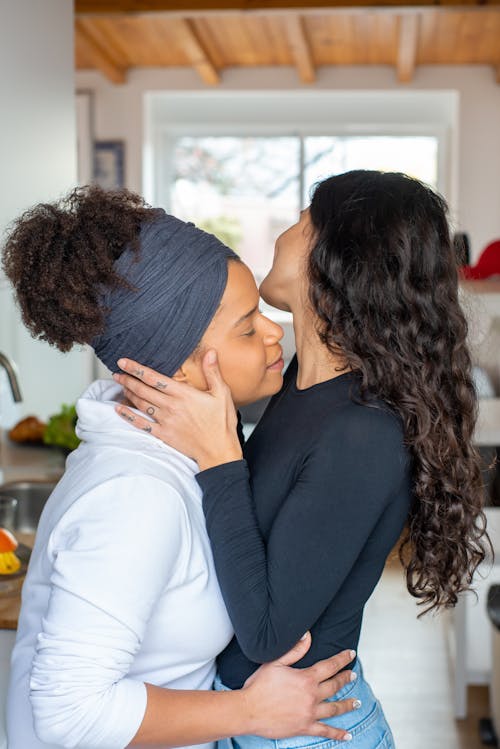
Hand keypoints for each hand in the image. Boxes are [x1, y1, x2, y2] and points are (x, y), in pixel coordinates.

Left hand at [113, 353, 242, 469]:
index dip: (137, 369)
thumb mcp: (222, 394)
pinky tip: (119, 409)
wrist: (218, 451)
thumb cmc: (221, 423)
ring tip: (120, 384)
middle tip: (117, 372)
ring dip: (128, 393)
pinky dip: (128, 416)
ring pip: (141, 404)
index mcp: (183, 395)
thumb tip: (210, 352)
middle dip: (128, 379)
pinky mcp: (163, 434)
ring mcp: (165, 421)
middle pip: (143, 390)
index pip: (155, 378)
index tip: (124, 362)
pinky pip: (141, 424)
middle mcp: (171, 406)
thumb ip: (213, 372)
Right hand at [242, 633, 357, 740]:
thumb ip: (295, 650)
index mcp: (306, 678)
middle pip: (335, 686)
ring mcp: (309, 713)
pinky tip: (347, 735)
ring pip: (334, 708)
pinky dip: (338, 734)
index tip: (351, 654)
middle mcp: (312, 696)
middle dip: (345, 679)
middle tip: (353, 675)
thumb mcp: (276, 662)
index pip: (330, 666)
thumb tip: (307, 635)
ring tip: (357, 702)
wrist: (249, 710)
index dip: (342, 659)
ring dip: (347, 704)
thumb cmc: (259, 685)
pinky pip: (325, 731)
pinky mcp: (304, 728)